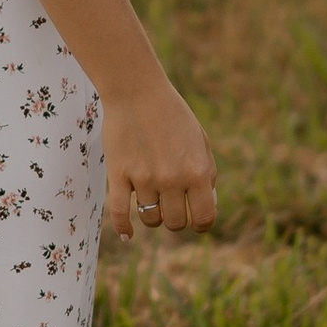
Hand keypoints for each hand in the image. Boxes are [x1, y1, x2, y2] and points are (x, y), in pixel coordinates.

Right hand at [103, 82, 217, 240]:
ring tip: (151, 200)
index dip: (200, 224)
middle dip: (175, 218)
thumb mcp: (201, 142)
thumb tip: (206, 206)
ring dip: (152, 216)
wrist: (137, 91)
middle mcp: (172, 179)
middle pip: (175, 223)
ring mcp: (144, 178)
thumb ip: (207, 174)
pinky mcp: (119, 175)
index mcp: (197, 171)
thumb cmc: (173, 115)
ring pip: (150, 220)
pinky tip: (127, 235)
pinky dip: (123, 228)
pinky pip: (119, 213)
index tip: (194, 220)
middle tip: (170, 204)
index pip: (204, 218)